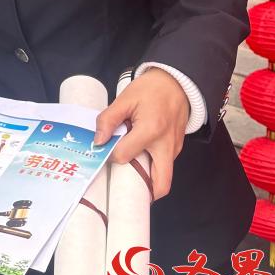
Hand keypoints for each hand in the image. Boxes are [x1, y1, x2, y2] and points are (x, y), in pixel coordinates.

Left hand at [93, 68, 189, 199]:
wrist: (176, 82)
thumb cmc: (150, 89)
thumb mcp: (125, 99)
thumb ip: (108, 119)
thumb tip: (98, 141)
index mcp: (151, 131)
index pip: (125, 156)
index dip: (110, 155)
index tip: (104, 148)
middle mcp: (166, 146)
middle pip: (160, 184)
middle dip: (141, 191)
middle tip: (121, 184)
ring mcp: (174, 149)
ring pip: (163, 177)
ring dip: (146, 179)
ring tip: (127, 171)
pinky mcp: (176, 149)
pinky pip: (164, 166)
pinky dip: (151, 168)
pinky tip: (137, 158)